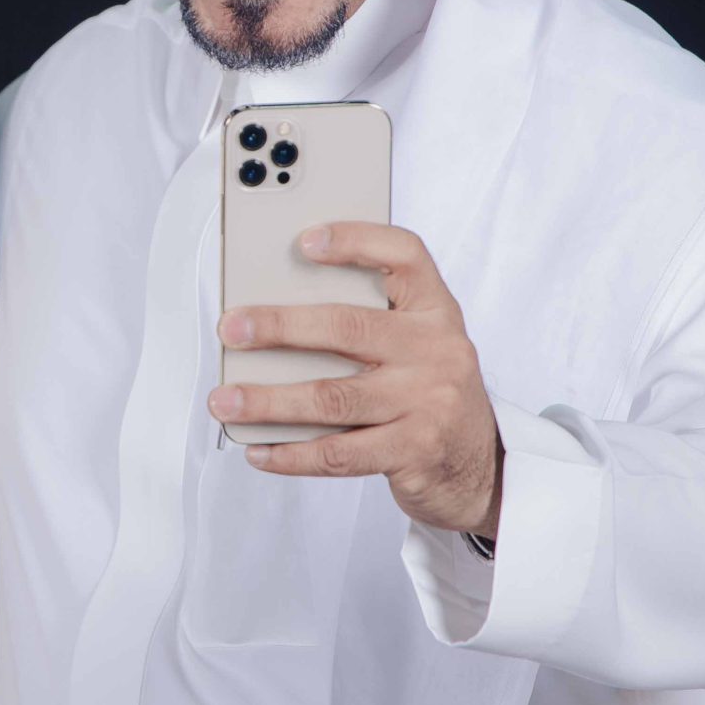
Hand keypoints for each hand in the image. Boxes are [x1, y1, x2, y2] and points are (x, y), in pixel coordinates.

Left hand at [208, 222, 503, 538]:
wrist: (481, 463)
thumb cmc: (428, 390)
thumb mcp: (415, 344)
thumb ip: (366, 321)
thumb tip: (272, 314)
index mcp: (435, 310)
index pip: (405, 256)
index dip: (356, 241)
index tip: (304, 240)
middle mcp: (437, 350)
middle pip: (349, 328)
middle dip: (280, 326)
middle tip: (232, 328)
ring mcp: (429, 403)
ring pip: (333, 397)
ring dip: (269, 400)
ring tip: (224, 399)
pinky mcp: (414, 452)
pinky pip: (339, 454)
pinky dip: (291, 453)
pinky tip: (259, 450)